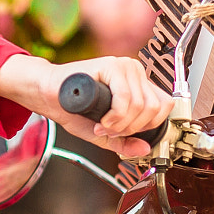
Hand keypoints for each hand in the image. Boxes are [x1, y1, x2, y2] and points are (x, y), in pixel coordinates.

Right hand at [0, 55, 173, 159]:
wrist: (49, 96)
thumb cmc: (75, 110)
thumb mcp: (106, 133)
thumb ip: (125, 142)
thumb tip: (144, 148)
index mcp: (138, 84)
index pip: (165, 106)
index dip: (147, 126)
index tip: (126, 132)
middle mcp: (135, 72)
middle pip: (154, 108)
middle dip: (132, 128)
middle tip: (111, 131)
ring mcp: (124, 66)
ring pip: (140, 105)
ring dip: (121, 124)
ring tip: (104, 125)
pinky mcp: (111, 65)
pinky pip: (124, 98)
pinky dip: (114, 116)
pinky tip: (102, 119)